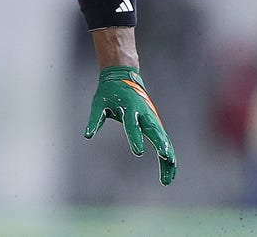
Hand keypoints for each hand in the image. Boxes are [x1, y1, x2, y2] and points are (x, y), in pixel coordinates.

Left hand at [84, 65, 176, 184]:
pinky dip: (167, 156)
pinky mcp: (155, 123)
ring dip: (167, 157)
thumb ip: (95, 119)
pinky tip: (169, 172)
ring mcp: (152, 118)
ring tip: (167, 179)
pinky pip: (164, 141)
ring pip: (164, 139)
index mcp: (129, 108)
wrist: (123, 76)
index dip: (135, 138)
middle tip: (166, 158)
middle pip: (155, 131)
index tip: (138, 152)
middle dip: (161, 145)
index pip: (132, 125)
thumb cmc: (109, 92)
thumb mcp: (98, 103)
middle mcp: (144, 113)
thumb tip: (87, 135)